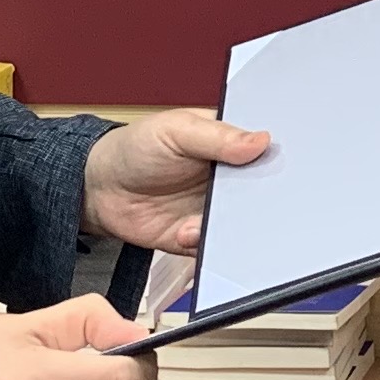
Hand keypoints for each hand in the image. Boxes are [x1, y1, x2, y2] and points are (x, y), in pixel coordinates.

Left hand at [81, 108, 269, 253]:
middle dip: (260, 203)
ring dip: (233, 229)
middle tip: (248, 203)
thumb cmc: (136, 148)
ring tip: (208, 221)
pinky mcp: (198, 238)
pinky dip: (204, 245)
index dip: (276, 164)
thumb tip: (260, 140)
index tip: (279, 172)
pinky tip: (185, 232)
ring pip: (243, 226)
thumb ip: (218, 137)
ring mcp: (215, 211)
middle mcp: (229, 181)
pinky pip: (214, 248)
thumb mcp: (177, 130)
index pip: (266, 156)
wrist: (100, 188)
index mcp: (231, 146)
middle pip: (262, 195)